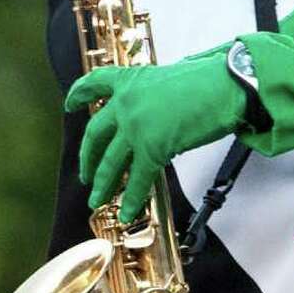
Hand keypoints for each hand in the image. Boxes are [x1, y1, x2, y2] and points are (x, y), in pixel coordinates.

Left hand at [66, 50, 242, 222]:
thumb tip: (156, 113)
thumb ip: (153, 96)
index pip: (94, 84)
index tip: (70, 105)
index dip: (78, 95)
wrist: (223, 86)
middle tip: (86, 175)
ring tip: (97, 200)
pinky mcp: (152, 148)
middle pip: (96, 134)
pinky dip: (131, 199)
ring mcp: (135, 127)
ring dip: (104, 184)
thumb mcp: (169, 80)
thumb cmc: (208, 81)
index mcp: (130, 80)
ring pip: (111, 162)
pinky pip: (138, 179)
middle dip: (89, 158)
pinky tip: (126, 213)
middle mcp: (126, 103)